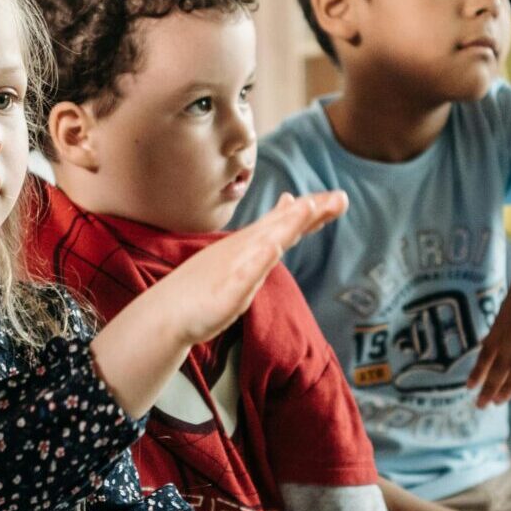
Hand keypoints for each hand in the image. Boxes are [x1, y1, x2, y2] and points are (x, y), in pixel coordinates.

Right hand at [142, 192, 345, 345]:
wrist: (169, 312)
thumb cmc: (203, 290)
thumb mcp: (240, 266)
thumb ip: (262, 246)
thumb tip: (282, 225)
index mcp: (251, 246)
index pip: (285, 224)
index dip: (312, 211)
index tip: (336, 199)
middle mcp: (245, 249)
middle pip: (284, 226)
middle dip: (312, 211)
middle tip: (341, 198)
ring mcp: (236, 266)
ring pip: (268, 241)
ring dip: (289, 224)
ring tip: (310, 208)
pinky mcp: (227, 287)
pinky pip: (246, 271)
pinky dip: (261, 255)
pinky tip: (274, 245)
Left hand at [468, 246, 510, 406]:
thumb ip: (502, 324)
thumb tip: (488, 344)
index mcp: (505, 319)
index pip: (488, 350)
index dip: (478, 370)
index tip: (469, 388)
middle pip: (501, 362)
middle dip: (489, 385)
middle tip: (481, 405)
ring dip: (509, 385)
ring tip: (499, 402)